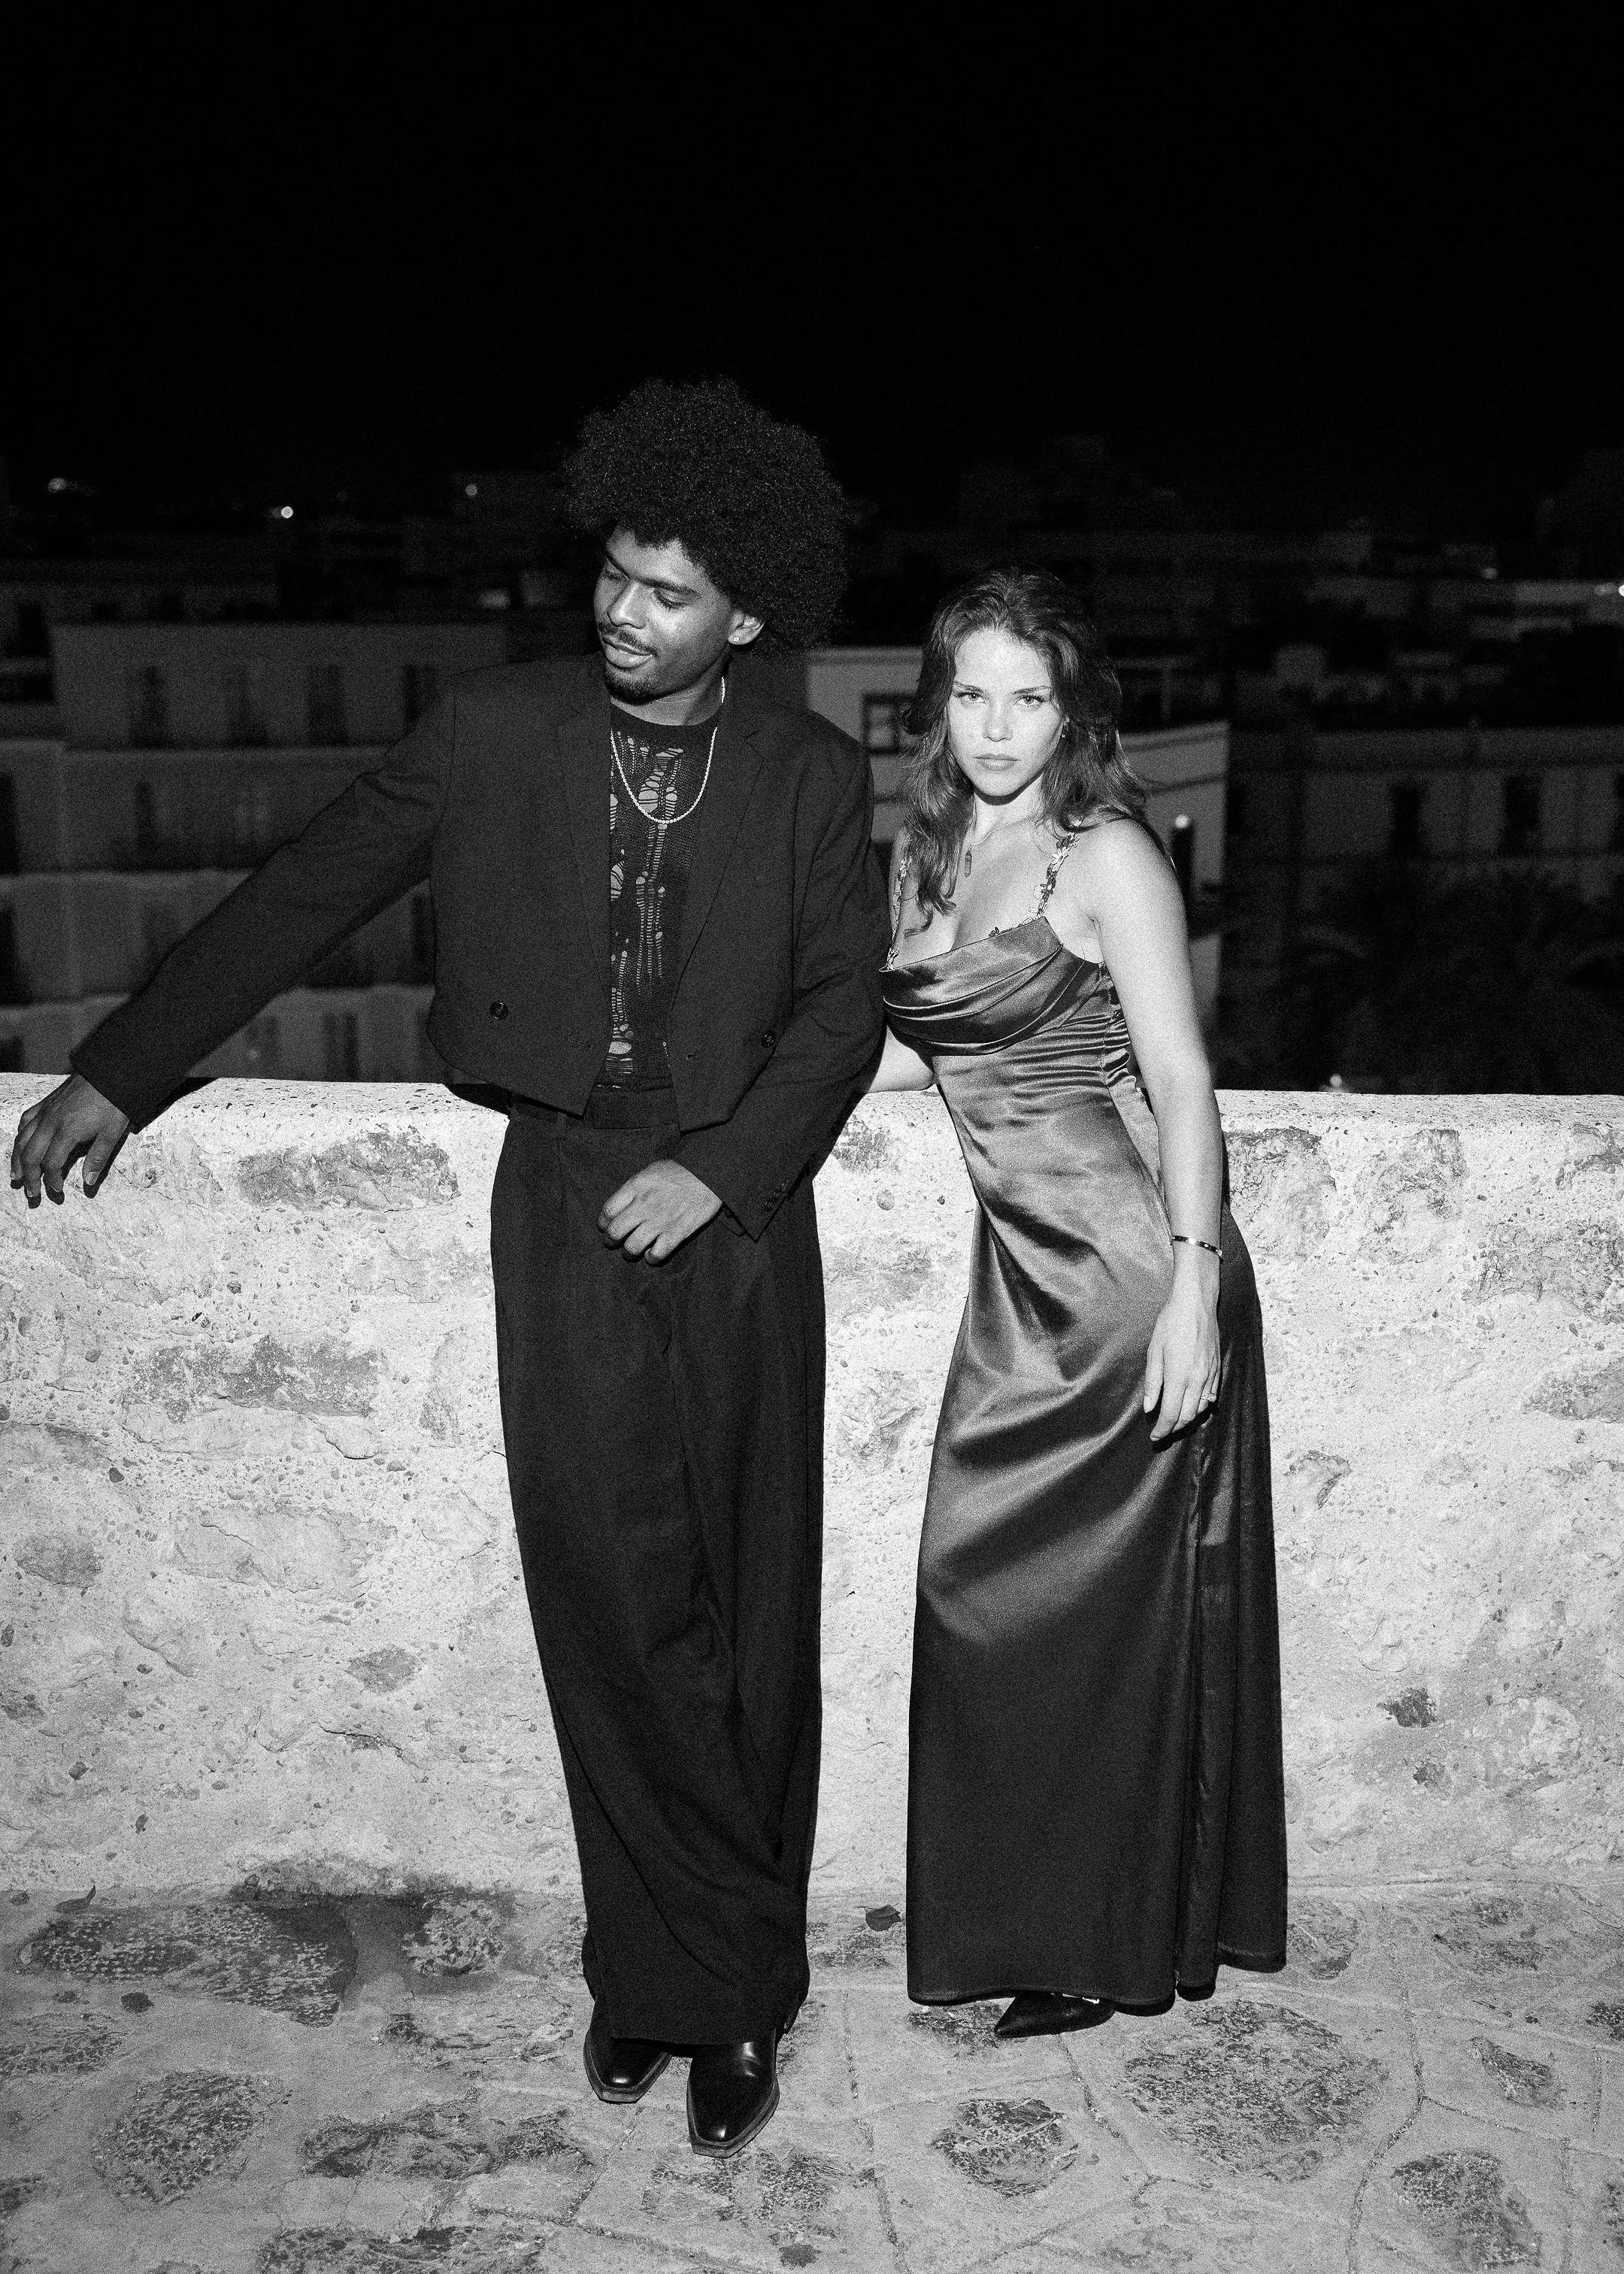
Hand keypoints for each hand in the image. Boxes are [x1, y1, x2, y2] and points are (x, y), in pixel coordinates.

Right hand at [11, 1075, 130, 1206]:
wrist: (110, 1072)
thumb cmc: (113, 1102)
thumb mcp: (112, 1133)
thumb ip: (98, 1158)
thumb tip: (89, 1181)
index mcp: (67, 1132)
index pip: (51, 1164)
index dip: (51, 1180)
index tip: (56, 1190)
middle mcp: (50, 1122)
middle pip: (30, 1155)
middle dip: (28, 1177)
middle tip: (31, 1192)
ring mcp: (46, 1111)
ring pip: (22, 1139)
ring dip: (17, 1160)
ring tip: (17, 1176)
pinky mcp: (46, 1102)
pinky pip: (26, 1120)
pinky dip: (20, 1135)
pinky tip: (21, 1143)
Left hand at [598, 1160, 721, 1262]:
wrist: (708, 1173)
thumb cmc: (679, 1170)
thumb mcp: (650, 1171)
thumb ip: (634, 1187)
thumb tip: (622, 1203)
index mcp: (635, 1187)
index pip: (607, 1211)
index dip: (603, 1223)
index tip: (605, 1226)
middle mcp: (644, 1205)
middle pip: (615, 1232)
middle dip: (610, 1241)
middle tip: (612, 1242)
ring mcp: (660, 1220)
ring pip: (632, 1247)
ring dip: (629, 1252)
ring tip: (631, 1251)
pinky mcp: (677, 1233)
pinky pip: (657, 1254)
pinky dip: (652, 1258)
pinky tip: (652, 1254)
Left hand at [1143, 1250, 1220, 1441]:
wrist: (1196, 1303)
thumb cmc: (1171, 1323)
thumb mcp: (1154, 1351)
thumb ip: (1153, 1382)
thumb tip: (1149, 1407)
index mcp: (1179, 1376)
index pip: (1171, 1413)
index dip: (1162, 1429)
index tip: (1154, 1437)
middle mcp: (1198, 1379)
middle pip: (1188, 1416)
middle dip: (1174, 1428)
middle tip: (1162, 1432)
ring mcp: (1210, 1374)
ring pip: (1201, 1408)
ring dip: (1188, 1419)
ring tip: (1175, 1422)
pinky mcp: (1217, 1367)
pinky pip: (1211, 1395)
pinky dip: (1202, 1406)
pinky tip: (1195, 1406)